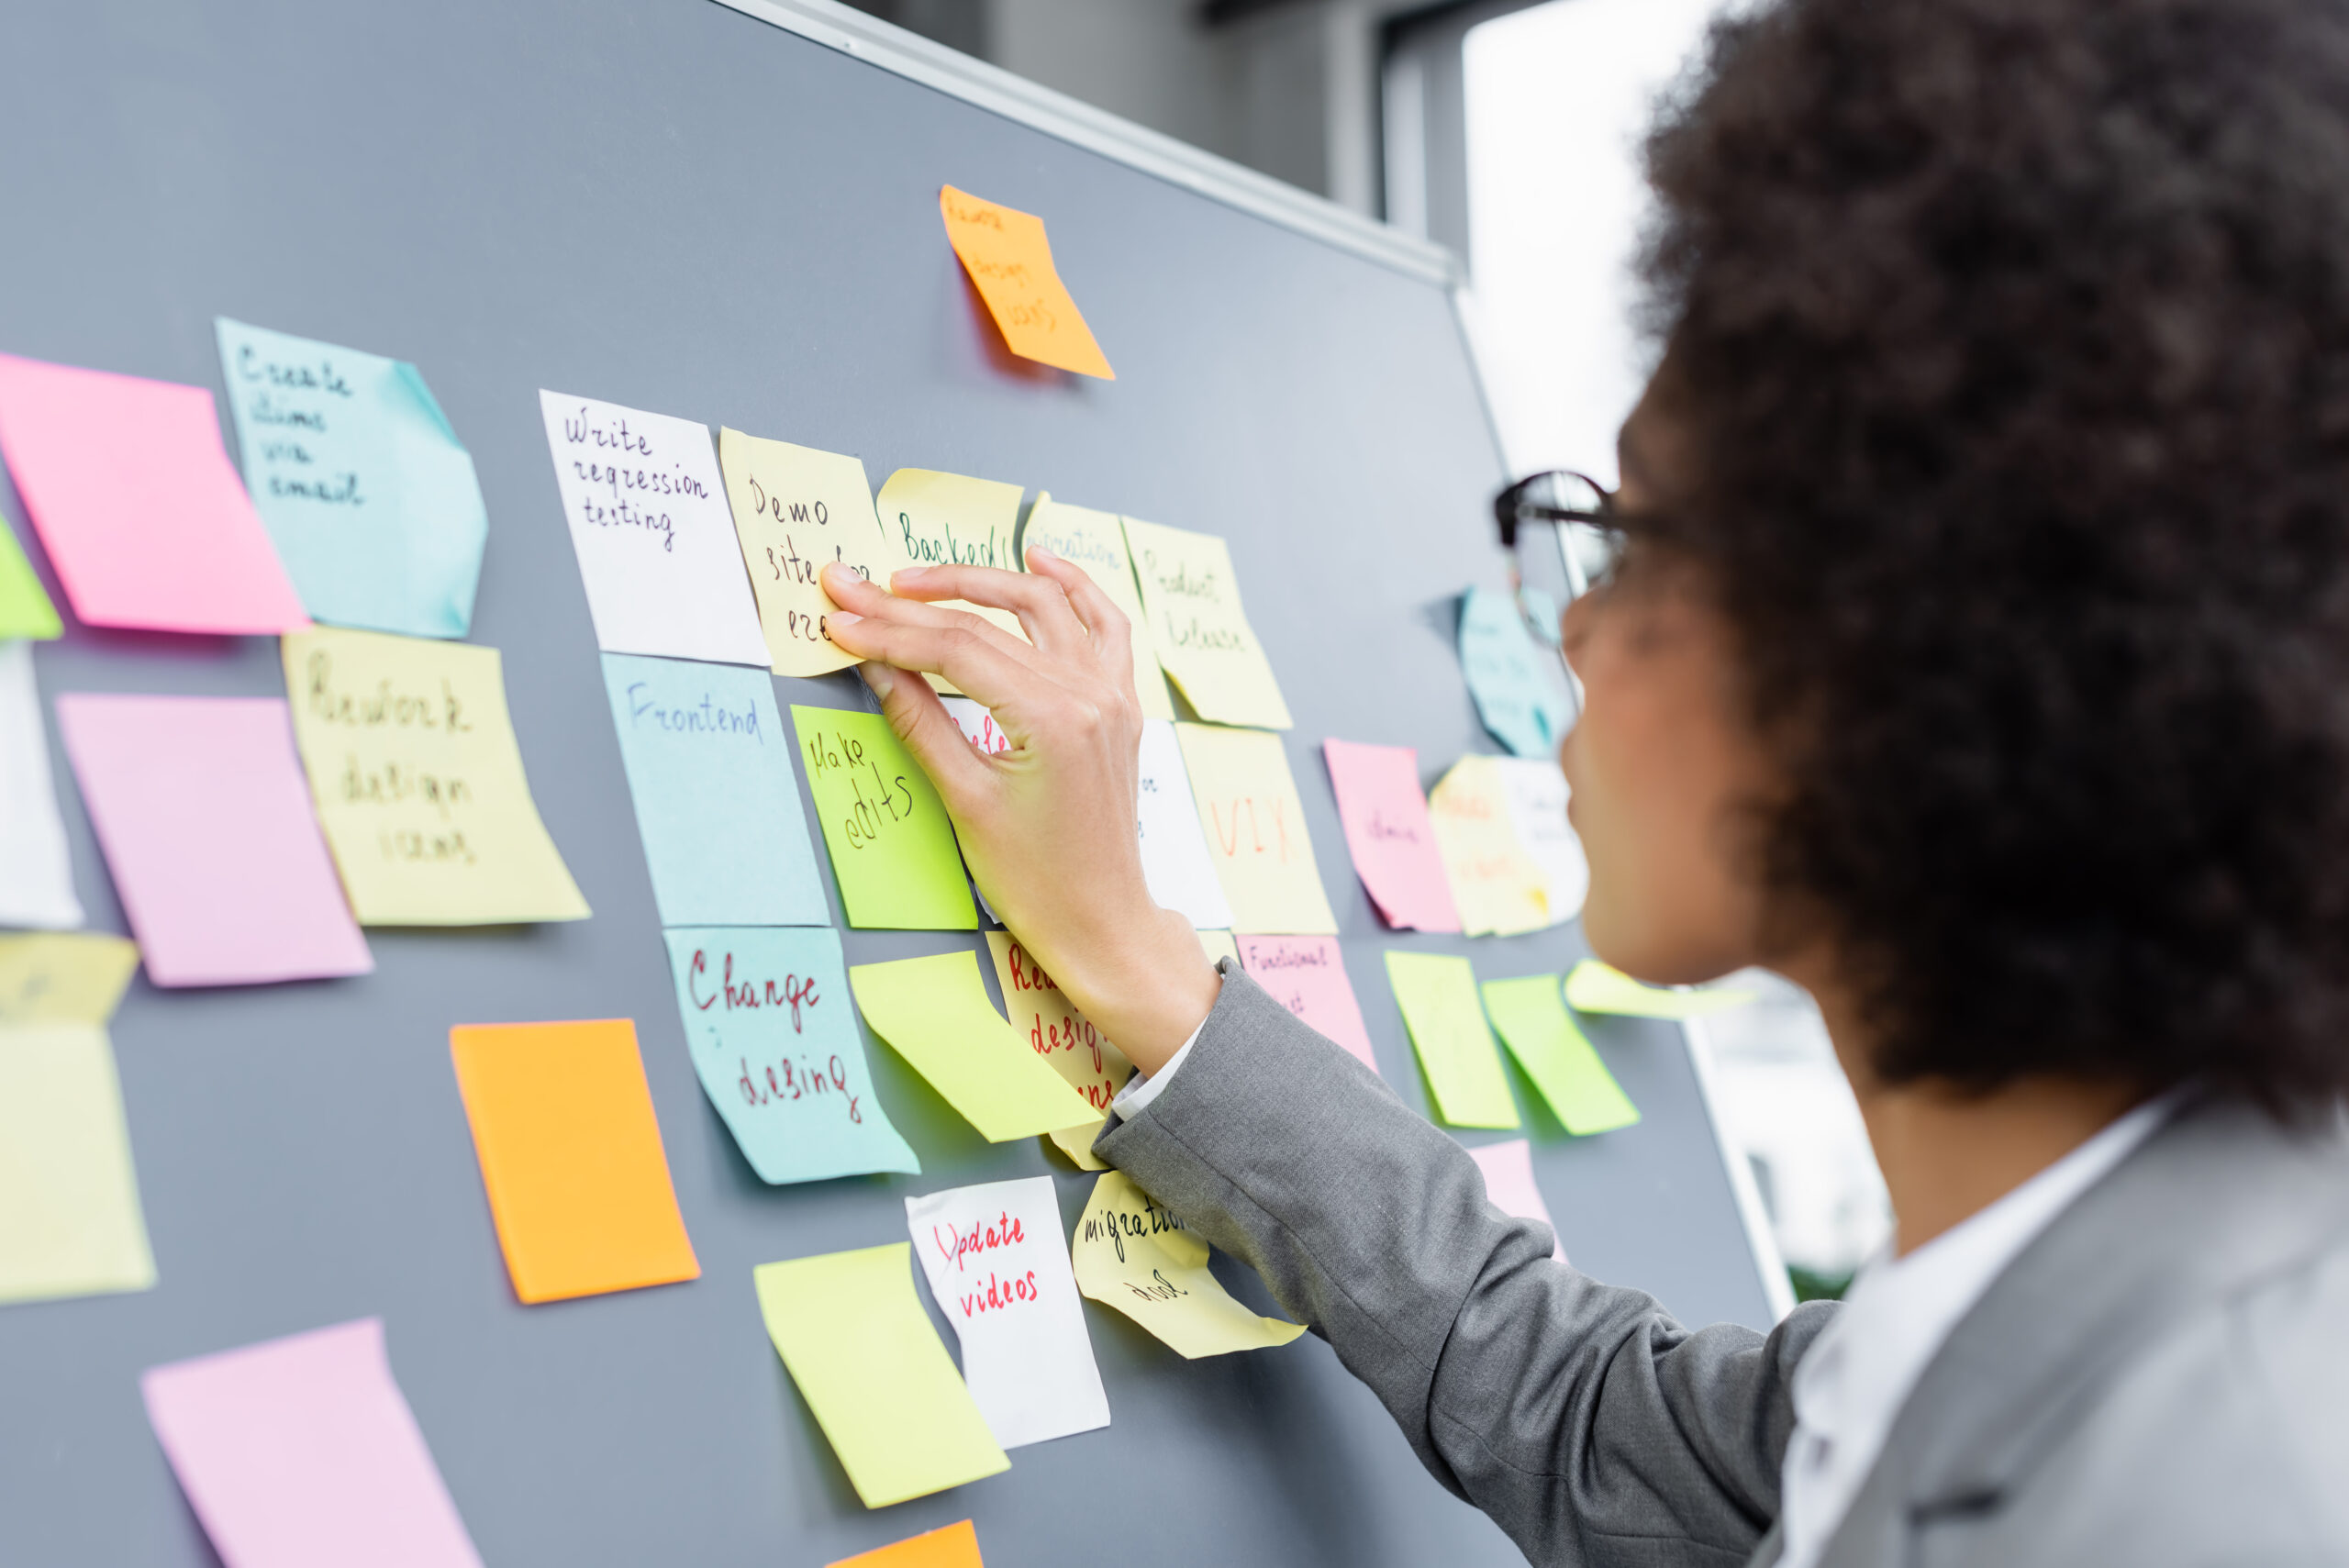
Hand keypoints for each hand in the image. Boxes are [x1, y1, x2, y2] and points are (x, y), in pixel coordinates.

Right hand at [821, 551, 1218, 1072]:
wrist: (1101, 920)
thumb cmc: (1036, 879)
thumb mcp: (966, 800)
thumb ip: (920, 722)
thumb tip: (873, 664)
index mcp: (1052, 719)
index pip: (954, 651)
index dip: (888, 631)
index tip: (837, 616)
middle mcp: (1089, 694)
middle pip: (988, 625)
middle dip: (912, 603)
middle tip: (854, 585)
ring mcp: (1111, 695)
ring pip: (1043, 607)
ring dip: (980, 582)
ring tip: (918, 578)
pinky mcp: (1119, 705)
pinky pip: (1103, 625)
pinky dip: (1073, 588)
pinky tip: (1039, 562)